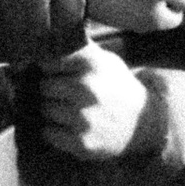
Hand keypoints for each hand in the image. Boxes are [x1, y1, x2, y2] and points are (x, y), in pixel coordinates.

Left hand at [37, 44, 152, 160]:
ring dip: (53, 110)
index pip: (49, 61)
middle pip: (44, 86)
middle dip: (51, 89)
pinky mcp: (81, 142)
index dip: (50, 67)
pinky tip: (72, 127)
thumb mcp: (104, 60)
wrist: (142, 123)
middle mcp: (87, 88)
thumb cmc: (116, 87)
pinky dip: (56, 131)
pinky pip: (48, 132)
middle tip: (65, 93)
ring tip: (71, 110)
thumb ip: (76, 49)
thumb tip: (42, 42)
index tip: (57, 71)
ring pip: (45, 109)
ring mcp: (84, 117)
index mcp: (92, 63)